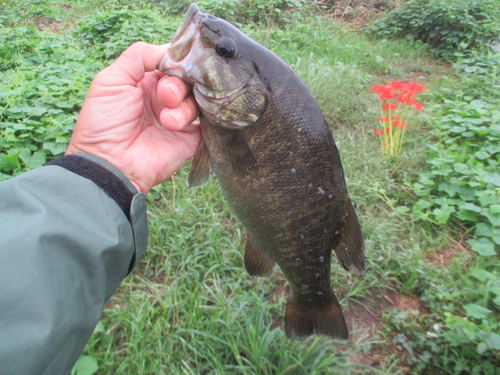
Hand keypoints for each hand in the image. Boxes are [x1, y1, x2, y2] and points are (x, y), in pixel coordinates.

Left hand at [66, 42, 200, 192]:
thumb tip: (170, 51)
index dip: (177, 63)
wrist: (110, 164)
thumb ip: (139, 56)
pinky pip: (209, 123)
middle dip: (177, 85)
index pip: (173, 63)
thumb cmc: (104, 122)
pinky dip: (205, 119)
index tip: (175, 67)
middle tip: (166, 97)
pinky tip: (184, 124)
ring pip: (198, 99)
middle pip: (188, 79)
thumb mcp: (111, 79)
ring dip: (183, 107)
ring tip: (166, 122)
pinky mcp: (191, 138)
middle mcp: (165, 98)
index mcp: (147, 82)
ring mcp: (179, 119)